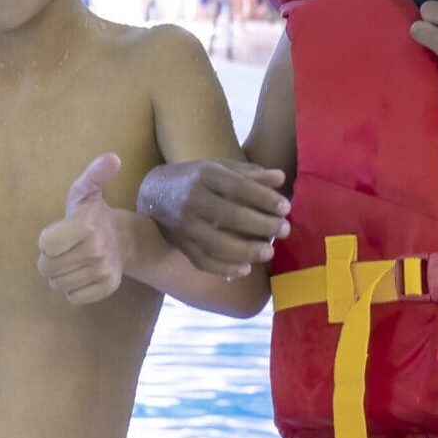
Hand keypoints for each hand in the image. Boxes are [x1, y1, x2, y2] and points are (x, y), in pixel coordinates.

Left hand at [38, 154, 127, 305]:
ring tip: (73, 260)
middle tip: (64, 248)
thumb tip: (112, 158)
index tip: (60, 233)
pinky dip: (73, 289)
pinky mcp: (107, 288)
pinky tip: (81, 273)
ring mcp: (103, 271)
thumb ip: (94, 174)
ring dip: (60, 275)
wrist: (122, 238)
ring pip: (58, 285)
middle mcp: (96, 250)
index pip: (44, 246)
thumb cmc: (93, 214)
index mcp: (86, 226)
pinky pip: (74, 297)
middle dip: (50, 260)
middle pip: (47, 268)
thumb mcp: (87, 191)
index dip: (47, 240)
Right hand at [136, 157, 287, 274]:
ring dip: (246, 251)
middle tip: (284, 230)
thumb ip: (248, 173)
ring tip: (268, 252)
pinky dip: (223, 268)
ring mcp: (183, 225)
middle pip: (231, 215)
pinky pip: (201, 261)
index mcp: (204, 175)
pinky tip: (244, 270)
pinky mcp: (179, 244)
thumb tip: (280, 178)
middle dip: (262, 225)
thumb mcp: (218, 168)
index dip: (265, 199)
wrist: (151, 194)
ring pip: (216, 243)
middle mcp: (191, 199)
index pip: (239, 187)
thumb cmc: (194, 178)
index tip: (285, 208)